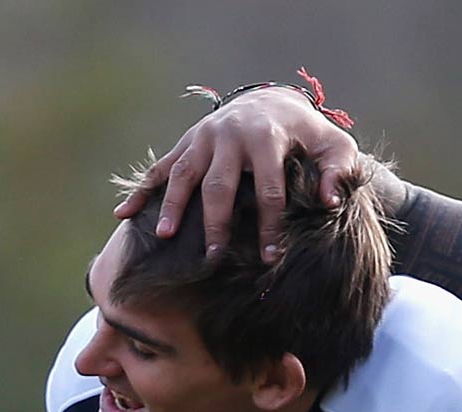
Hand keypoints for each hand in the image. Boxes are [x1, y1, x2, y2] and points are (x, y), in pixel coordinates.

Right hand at [114, 86, 361, 257]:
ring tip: (163, 237)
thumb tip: (329, 201)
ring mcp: (203, 138)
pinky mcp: (187, 143)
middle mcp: (229, 136)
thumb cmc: (308, 135)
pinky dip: (141, 190)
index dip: (270, 227)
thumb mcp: (334, 147)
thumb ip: (338, 171)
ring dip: (173, 206)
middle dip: (217, 224)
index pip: (268, 190)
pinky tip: (123, 215)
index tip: (269, 259)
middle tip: (215, 259)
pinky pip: (160, 168)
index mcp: (267, 138)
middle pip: (219, 186)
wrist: (274, 102)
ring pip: (184, 175)